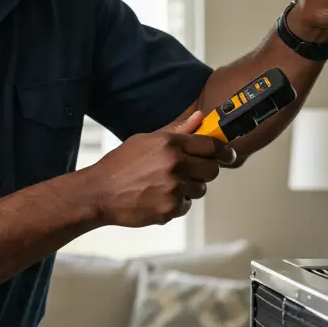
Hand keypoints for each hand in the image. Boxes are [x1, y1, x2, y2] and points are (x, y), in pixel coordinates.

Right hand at [79, 112, 234, 227]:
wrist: (99, 193)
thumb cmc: (120, 165)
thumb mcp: (146, 140)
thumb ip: (176, 130)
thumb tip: (200, 117)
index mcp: (170, 144)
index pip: (210, 145)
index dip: (224, 151)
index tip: (228, 155)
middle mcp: (175, 165)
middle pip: (212, 170)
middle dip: (204, 171)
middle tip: (189, 172)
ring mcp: (173, 188)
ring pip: (199, 189)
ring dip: (189, 189)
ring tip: (165, 186)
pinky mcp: (170, 208)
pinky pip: (186, 206)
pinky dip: (176, 204)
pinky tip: (157, 198)